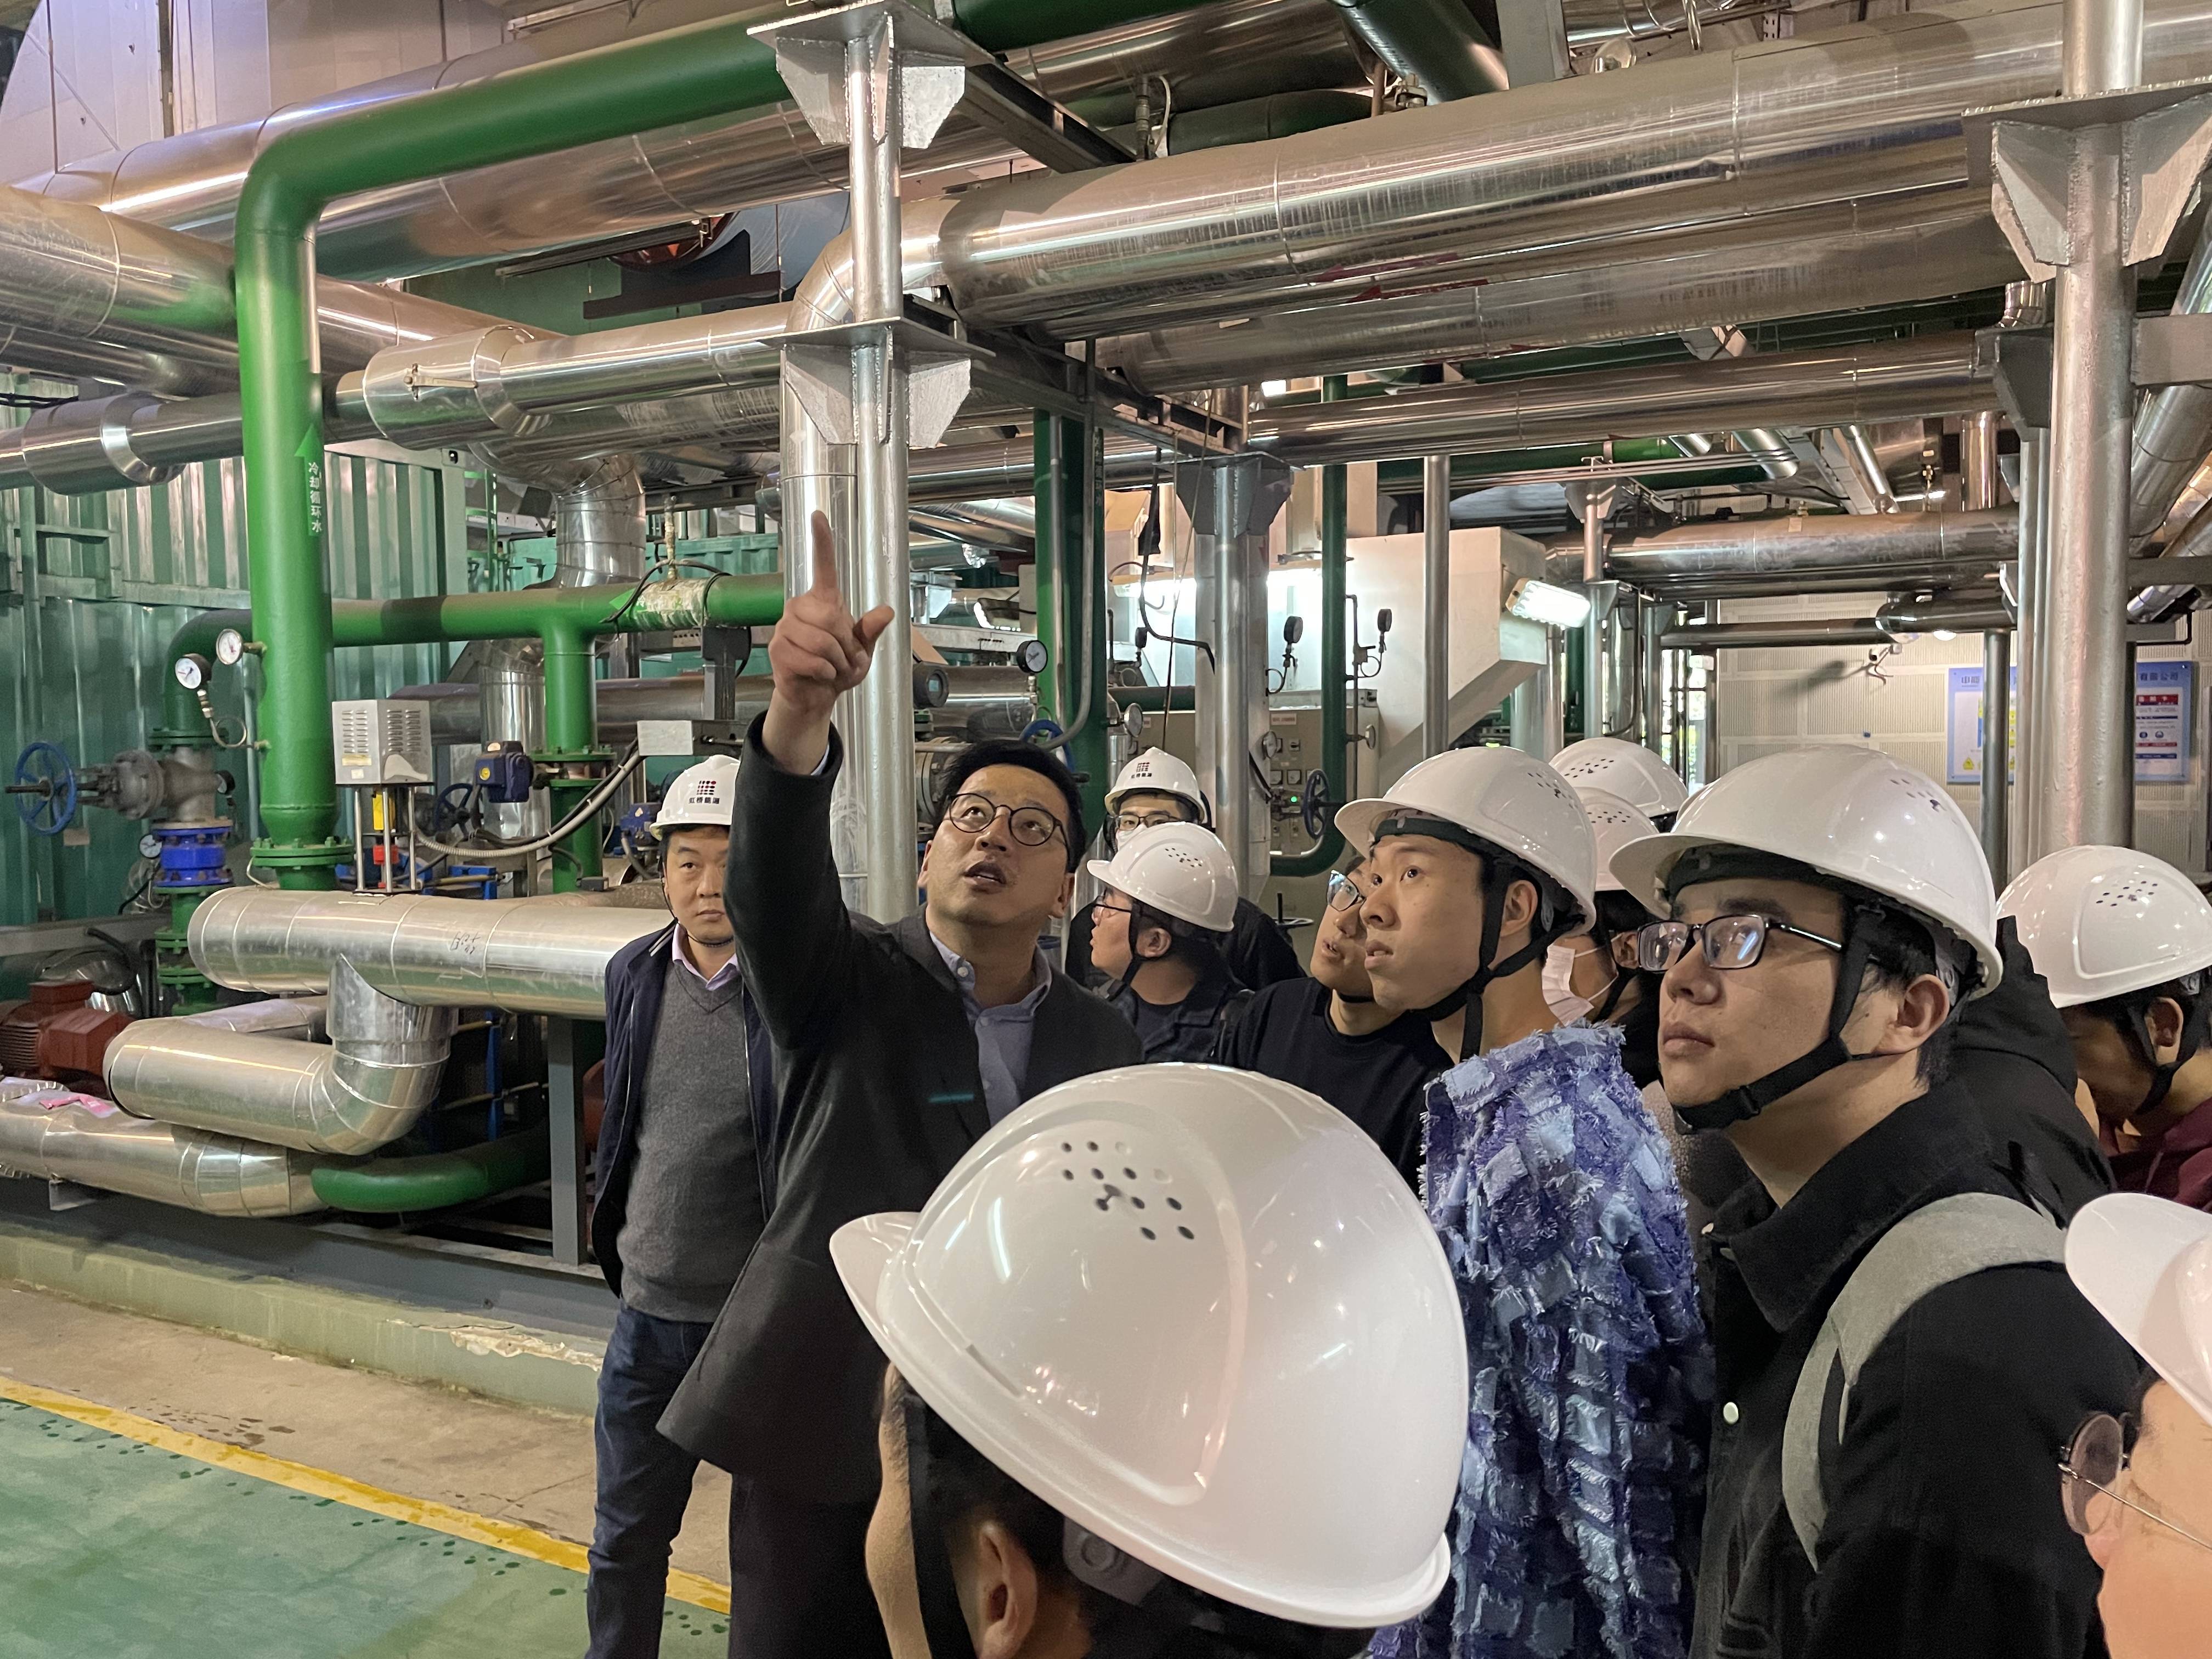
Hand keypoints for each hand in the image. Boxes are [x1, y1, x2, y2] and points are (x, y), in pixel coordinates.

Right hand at [762, 511, 893, 772]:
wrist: (816, 696)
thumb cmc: (836, 669)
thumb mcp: (862, 651)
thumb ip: (870, 632)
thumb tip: (887, 611)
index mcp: (823, 603)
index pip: (823, 567)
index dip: (822, 542)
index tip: (818, 516)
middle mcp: (800, 608)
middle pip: (831, 617)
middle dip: (846, 645)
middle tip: (844, 658)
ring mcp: (785, 627)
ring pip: (821, 640)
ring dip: (837, 661)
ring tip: (832, 668)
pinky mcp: (777, 649)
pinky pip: (810, 659)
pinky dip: (824, 672)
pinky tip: (820, 675)